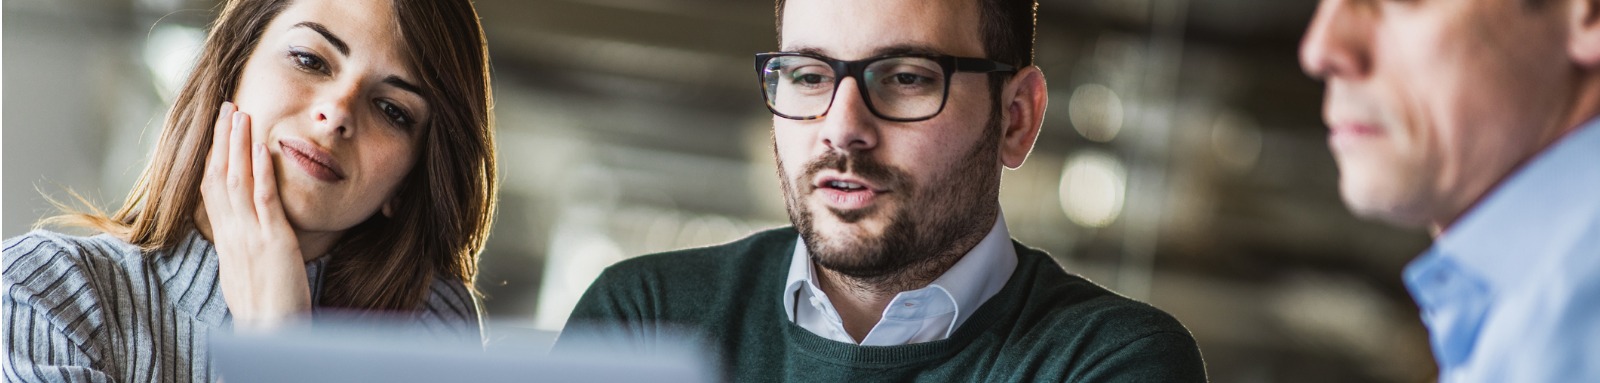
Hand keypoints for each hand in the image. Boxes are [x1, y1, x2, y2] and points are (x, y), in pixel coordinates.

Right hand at [200, 102, 311, 330]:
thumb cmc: (264, 310)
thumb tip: (243, 237)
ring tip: (241, 113)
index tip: (218, 132)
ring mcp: (250, 236)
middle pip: (219, 176)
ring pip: (237, 180)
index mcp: (226, 240)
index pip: (213, 190)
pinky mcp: (273, 242)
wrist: (269, 334)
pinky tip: (261, 147)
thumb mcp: (246, 273)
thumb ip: (244, 250)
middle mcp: (232, 233)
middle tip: (227, 107)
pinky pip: (263, 200)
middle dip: (222, 139)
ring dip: (238, 144)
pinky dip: (260, 171)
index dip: (214, 157)